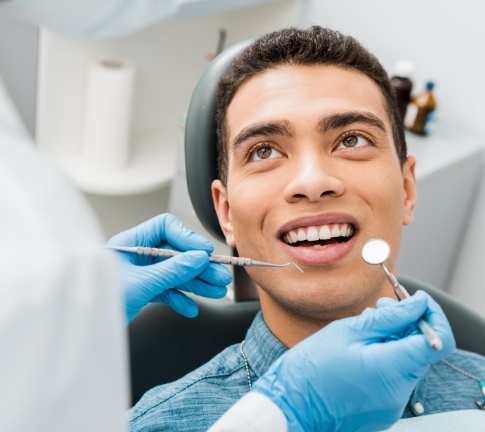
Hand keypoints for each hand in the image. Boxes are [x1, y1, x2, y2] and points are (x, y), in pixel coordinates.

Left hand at [106, 214, 232, 322]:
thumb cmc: (99, 302)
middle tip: (218, 276)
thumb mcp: (141, 283)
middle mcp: (137, 255)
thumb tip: (198, 258)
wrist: (83, 330)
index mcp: (130, 243)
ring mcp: (140, 273)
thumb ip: (172, 270)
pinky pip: (166, 290)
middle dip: (198, 266)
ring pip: (174, 273)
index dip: (187, 238)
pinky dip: (179, 298)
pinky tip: (190, 308)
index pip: (165, 228)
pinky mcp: (141, 291)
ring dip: (195, 283)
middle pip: (175, 253)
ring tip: (215, 291)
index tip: (204, 252)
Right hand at [252, 291, 455, 431]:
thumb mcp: (348, 331)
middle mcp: (399, 392)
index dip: (432, 315)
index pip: (438, 340)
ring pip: (407, 362)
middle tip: (379, 308)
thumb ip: (389, 317)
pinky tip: (360, 349)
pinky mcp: (382, 410)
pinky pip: (394, 377)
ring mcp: (392, 405)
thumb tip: (417, 304)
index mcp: (392, 369)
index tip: (415, 301)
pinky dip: (385, 358)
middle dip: (406, 324)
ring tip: (363, 329)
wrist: (290, 406)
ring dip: (393, 340)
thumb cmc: (311, 368)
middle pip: (421, 350)